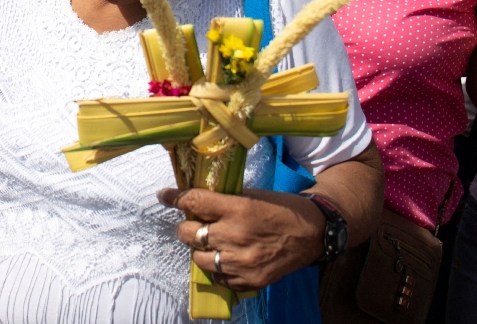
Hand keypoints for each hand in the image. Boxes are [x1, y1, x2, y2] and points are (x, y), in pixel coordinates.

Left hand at [159, 187, 324, 290]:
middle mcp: (236, 236)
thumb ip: (224, 201)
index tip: (164, 195)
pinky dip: (216, 268)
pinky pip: (218, 278)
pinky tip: (224, 259)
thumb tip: (195, 201)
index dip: (174, 198)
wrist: (313, 234)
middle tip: (193, 224)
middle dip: (186, 227)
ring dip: (200, 249)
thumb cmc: (281, 209)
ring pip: (198, 258)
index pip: (194, 202)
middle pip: (189, 233)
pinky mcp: (249, 280)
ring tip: (210, 243)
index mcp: (238, 209)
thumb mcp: (251, 195)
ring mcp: (241, 262)